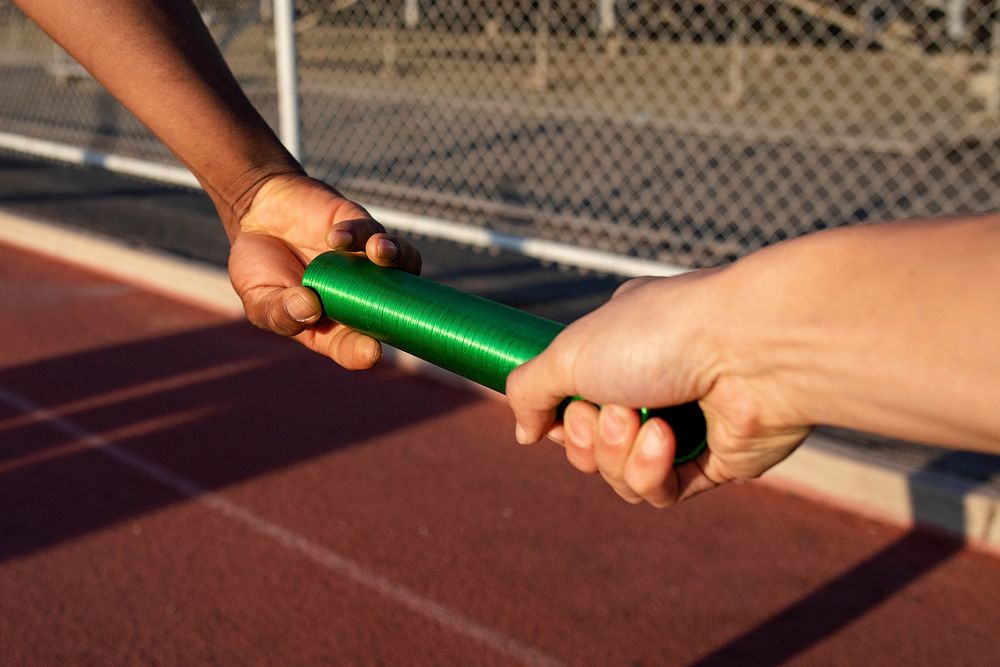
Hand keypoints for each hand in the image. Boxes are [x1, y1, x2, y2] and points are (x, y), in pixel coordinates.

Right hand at [228, 173, 420, 368]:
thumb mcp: (256, 296)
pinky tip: (335, 237)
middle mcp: (357, 295)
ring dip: (396, 256)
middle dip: (395, 306)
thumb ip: (278, 310)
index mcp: (331, 324)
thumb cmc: (259, 268)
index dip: (362, 351)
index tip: (370, 352)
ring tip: (377, 252)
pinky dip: (358, 232)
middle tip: (387, 308)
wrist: (256, 217)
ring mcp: (362, 261)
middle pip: (391, 306)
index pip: (352, 345)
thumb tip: (309, 309)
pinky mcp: (358, 227)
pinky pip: (369, 229)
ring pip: (400, 261)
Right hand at [506, 270, 809, 506]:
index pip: (573, 400)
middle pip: (592, 444)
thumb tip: (526, 435)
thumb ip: (529, 391)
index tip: (565, 408)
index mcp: (620, 345)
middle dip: (589, 438)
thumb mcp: (570, 352)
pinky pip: (660, 490)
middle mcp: (653, 382)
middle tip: (609, 411)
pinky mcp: (713, 461)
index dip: (562, 417)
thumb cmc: (662, 334)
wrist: (753, 349)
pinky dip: (652, 470)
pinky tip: (669, 440)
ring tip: (642, 421)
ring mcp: (684, 424)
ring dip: (619, 454)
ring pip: (620, 473)